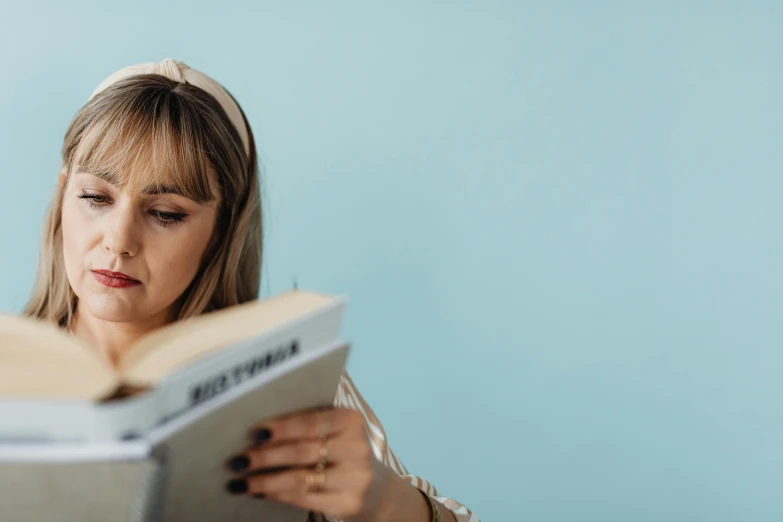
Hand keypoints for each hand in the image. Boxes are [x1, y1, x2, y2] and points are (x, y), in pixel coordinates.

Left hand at [223, 407, 399, 521]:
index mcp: (351, 420)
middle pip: (302, 452)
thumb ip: (307, 424)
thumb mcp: (333, 428)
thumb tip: (258, 430)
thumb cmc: (340, 448)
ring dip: (265, 481)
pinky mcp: (349, 502)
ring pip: (300, 479)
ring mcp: (355, 478)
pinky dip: (278, 495)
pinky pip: (305, 499)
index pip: (311, 422)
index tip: (254, 433)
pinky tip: (260, 493)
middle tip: (236, 461)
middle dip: (265, 457)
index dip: (281, 428)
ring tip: (239, 482)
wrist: (374, 483)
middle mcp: (356, 448)